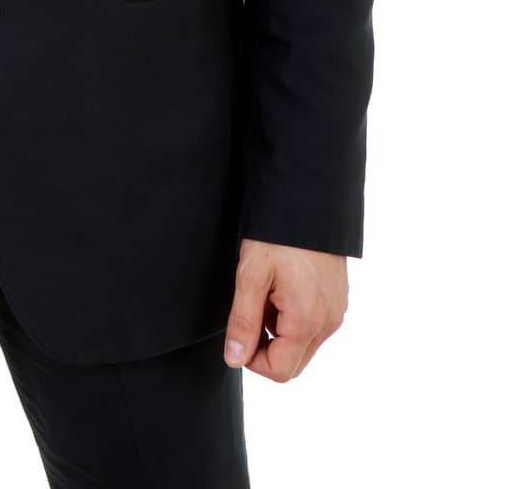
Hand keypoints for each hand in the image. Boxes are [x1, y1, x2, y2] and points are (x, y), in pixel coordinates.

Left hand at [222, 238, 347, 380]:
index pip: (280, 371)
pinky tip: (282, 284)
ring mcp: (336, 311)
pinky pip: (314, 324)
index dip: (252, 360)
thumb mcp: (251, 275)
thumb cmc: (278, 235)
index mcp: (307, 322)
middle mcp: (329, 323)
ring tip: (267, 290)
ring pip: (302, 343)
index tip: (239, 331)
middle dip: (266, 345)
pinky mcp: (338, 299)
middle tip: (251, 308)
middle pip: (293, 362)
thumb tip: (234, 359)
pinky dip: (294, 315)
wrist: (309, 200)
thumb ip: (243, 321)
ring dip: (279, 328)